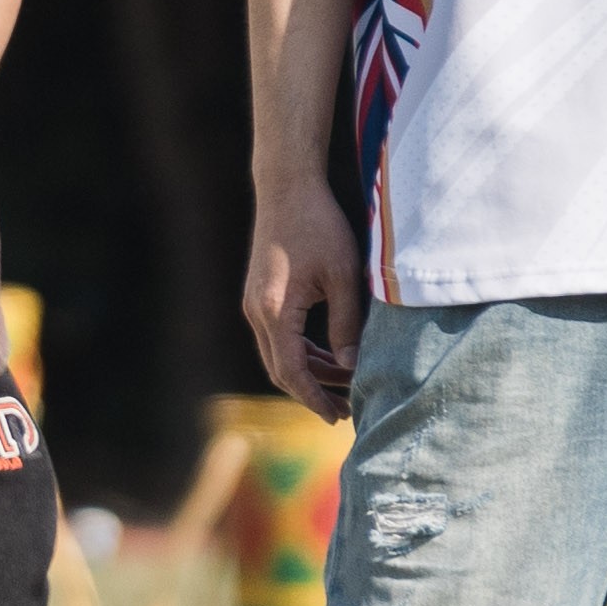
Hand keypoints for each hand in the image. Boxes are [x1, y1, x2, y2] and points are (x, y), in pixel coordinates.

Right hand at [244, 185, 366, 420]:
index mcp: (275, 311)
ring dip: (309, 373)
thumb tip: (351, 367)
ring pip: (278, 354)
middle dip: (312, 393)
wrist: (286, 188)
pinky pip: (278, 337)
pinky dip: (303, 353)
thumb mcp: (343, 277)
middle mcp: (256, 312)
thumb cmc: (319, 226)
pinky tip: (330, 357)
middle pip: (280, 369)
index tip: (339, 417)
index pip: (292, 372)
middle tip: (346, 411)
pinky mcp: (260, 295)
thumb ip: (347, 325)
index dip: (315, 398)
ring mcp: (255, 304)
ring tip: (345, 386)